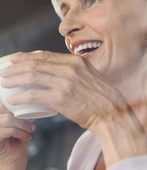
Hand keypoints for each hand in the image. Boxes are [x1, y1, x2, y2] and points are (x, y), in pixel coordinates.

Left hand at [0, 51, 146, 167]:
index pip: (45, 56)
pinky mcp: (61, 98)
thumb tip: (58, 74)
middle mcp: (70, 68)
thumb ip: (75, 73)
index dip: (26, 57)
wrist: (113, 114)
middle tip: (4, 72)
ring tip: (5, 83)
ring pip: (32, 76)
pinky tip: (14, 99)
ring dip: (14, 79)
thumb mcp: (90, 78)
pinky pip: (35, 94)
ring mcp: (65, 83)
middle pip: (35, 63)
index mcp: (77, 62)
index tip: (15, 59)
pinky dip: (21, 96)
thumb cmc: (102, 99)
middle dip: (16, 67)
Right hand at [0, 100, 34, 164]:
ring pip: (7, 119)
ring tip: (30, 130)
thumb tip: (27, 104)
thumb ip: (19, 116)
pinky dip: (20, 132)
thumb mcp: (18, 128)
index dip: (14, 104)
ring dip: (22, 124)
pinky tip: (26, 137)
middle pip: (3, 108)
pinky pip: (8, 130)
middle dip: (20, 114)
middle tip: (31, 121)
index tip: (27, 110)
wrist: (12, 169)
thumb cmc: (15, 149)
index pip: (2, 103)